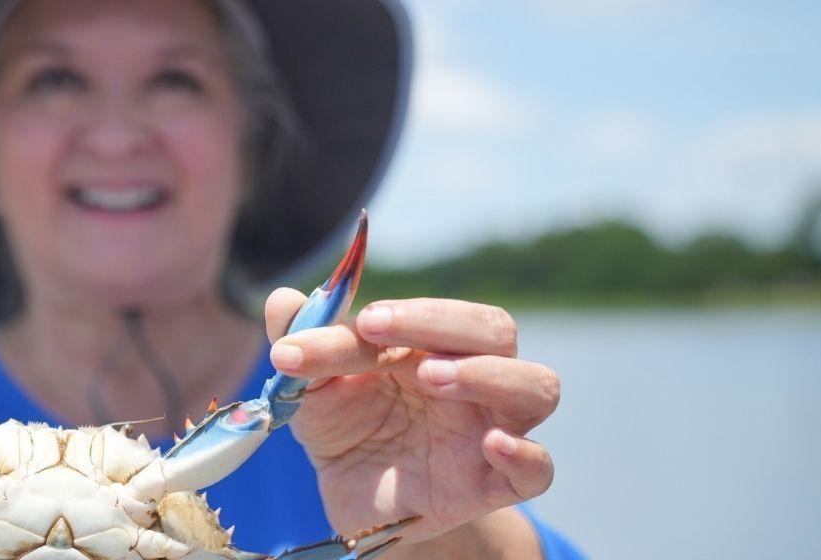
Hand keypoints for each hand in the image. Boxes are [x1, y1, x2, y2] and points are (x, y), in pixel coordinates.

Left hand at [265, 292, 558, 546]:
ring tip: (434, 377)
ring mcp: (492, 429)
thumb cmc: (344, 430)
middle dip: (442, 323)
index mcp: (433, 345)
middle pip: (495, 331)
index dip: (406, 313)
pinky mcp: (496, 485)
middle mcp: (473, 379)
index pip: (438, 315)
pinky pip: (539, 470)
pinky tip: (492, 444)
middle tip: (379, 331)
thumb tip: (281, 299)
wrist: (353, 502)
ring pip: (536, 386)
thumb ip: (303, 345)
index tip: (359, 321)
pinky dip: (526, 455)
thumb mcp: (312, 390)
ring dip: (490, 374)